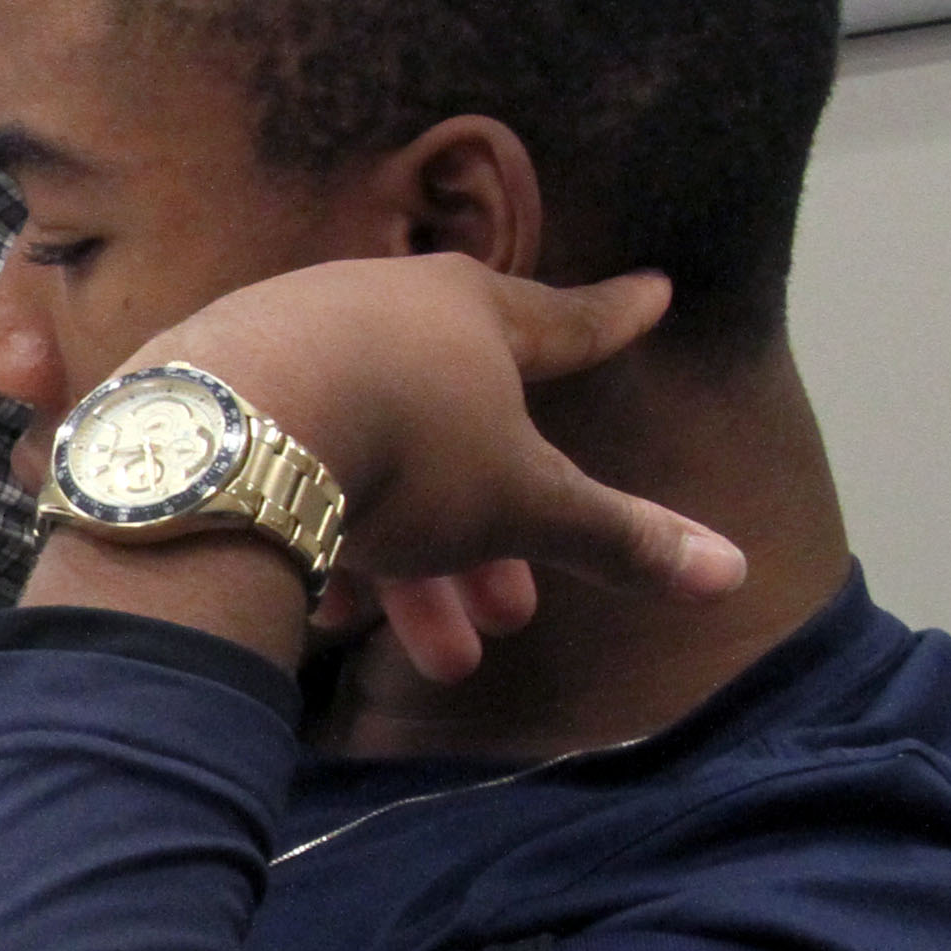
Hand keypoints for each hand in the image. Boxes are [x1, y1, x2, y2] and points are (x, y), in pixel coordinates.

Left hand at [137, 262, 742, 677]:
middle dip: (489, 538)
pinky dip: (322, 543)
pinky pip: (289, 468)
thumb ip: (619, 537)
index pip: (565, 320)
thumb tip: (733, 569)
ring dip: (412, 568)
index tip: (655, 291)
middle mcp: (381, 307)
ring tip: (436, 658)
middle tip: (509, 616)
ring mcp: (290, 341)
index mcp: (470, 312)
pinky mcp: (217, 390)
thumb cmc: (405, 448)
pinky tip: (326, 619)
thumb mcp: (523, 504)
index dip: (613, 319)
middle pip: (459, 433)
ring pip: (373, 463)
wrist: (226, 435)